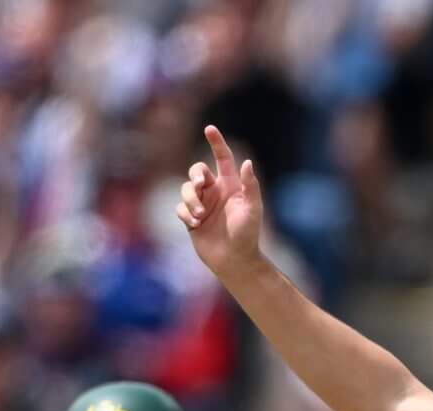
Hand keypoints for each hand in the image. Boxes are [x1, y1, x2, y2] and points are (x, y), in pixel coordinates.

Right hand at [176, 124, 266, 277]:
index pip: (222, 158)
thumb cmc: (247, 234)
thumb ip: (251, 186)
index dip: (216, 143)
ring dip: (191, 200)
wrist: (235, 260)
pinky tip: (195, 225)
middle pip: (196, 171)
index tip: (209, 128)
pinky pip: (180, 208)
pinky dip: (186, 214)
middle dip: (195, 174)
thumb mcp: (253, 209)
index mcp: (230, 186)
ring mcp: (202, 204)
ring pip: (185, 189)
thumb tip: (247, 162)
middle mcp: (214, 192)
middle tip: (200, 182)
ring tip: (200, 216)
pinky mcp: (191, 219)